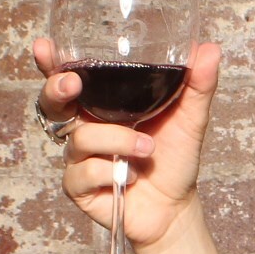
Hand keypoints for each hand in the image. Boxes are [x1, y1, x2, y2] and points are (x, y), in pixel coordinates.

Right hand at [34, 35, 221, 253]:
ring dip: (118, 141)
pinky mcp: (78, 187)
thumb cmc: (175, 159)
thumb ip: (197, 85)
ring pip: (81, 138)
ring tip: (148, 149)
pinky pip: (84, 172)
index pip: (68, 77)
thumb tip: (210, 48)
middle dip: (57, 89)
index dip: (50, 63)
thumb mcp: (190, 119)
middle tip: (73, 84)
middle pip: (53, 103)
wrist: (176, 207)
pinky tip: (132, 177)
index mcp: (102, 104)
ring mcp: (78, 157)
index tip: (45, 46)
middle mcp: (84, 127)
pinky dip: (112, 173)